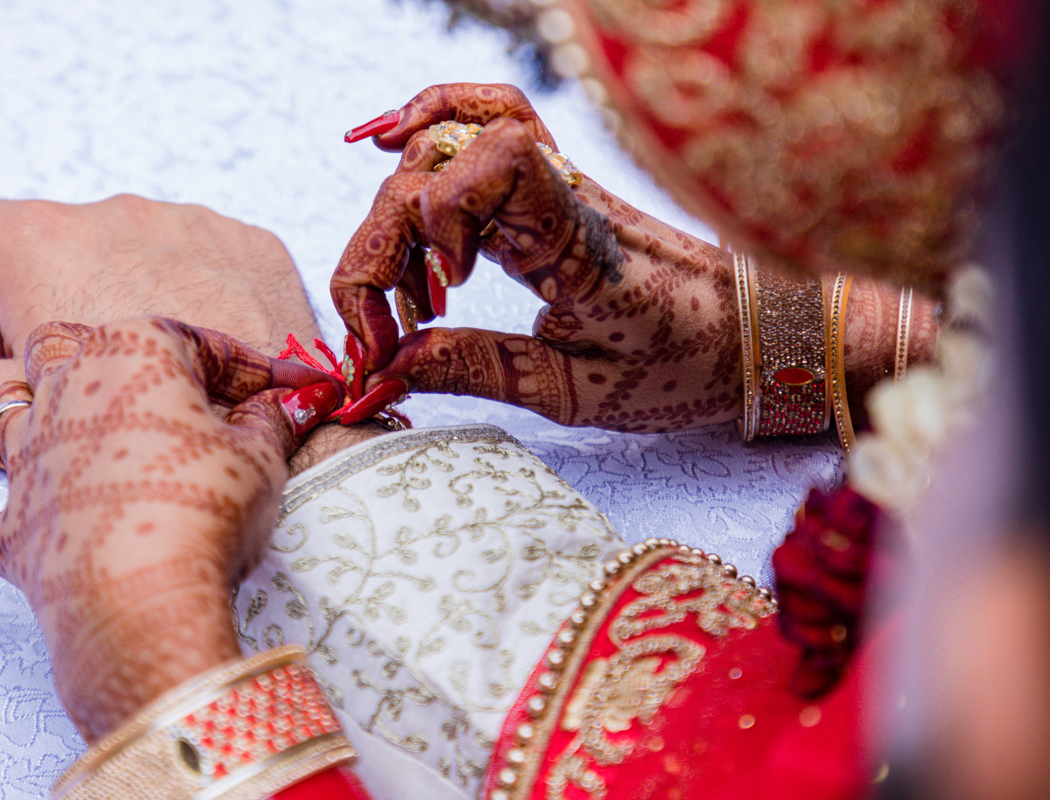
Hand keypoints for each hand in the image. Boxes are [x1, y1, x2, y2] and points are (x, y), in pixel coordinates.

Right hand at [0, 195, 318, 455]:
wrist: (280, 470)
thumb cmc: (130, 453)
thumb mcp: (3, 427)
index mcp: (43, 240)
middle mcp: (122, 212)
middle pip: (55, 245)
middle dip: (52, 309)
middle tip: (80, 389)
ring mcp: (200, 224)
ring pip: (136, 251)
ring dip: (125, 303)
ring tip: (155, 382)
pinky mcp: (259, 247)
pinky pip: (206, 258)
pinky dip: (195, 299)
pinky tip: (210, 367)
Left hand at [0, 317, 338, 741]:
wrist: (142, 596)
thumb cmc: (205, 505)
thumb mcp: (261, 457)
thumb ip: (272, 420)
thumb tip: (293, 402)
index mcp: (133, 351)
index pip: (201, 344)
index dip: (257, 370)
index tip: (297, 391)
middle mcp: (67, 389)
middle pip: (68, 343)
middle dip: (104, 351)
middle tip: (151, 382)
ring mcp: (30, 456)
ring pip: (5, 408)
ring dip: (23, 411)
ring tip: (23, 410)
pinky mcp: (13, 526)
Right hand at [333, 84, 742, 431]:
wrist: (752, 335)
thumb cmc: (681, 365)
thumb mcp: (577, 392)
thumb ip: (479, 370)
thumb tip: (392, 367)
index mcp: (577, 240)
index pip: (494, 163)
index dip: (435, 221)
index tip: (434, 299)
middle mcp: (559, 193)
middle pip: (435, 166)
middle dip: (381, 247)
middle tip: (385, 332)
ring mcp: (551, 182)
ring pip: (443, 146)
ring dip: (394, 219)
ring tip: (407, 299)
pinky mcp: (545, 189)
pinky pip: (483, 123)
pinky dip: (429, 122)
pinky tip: (388, 145)